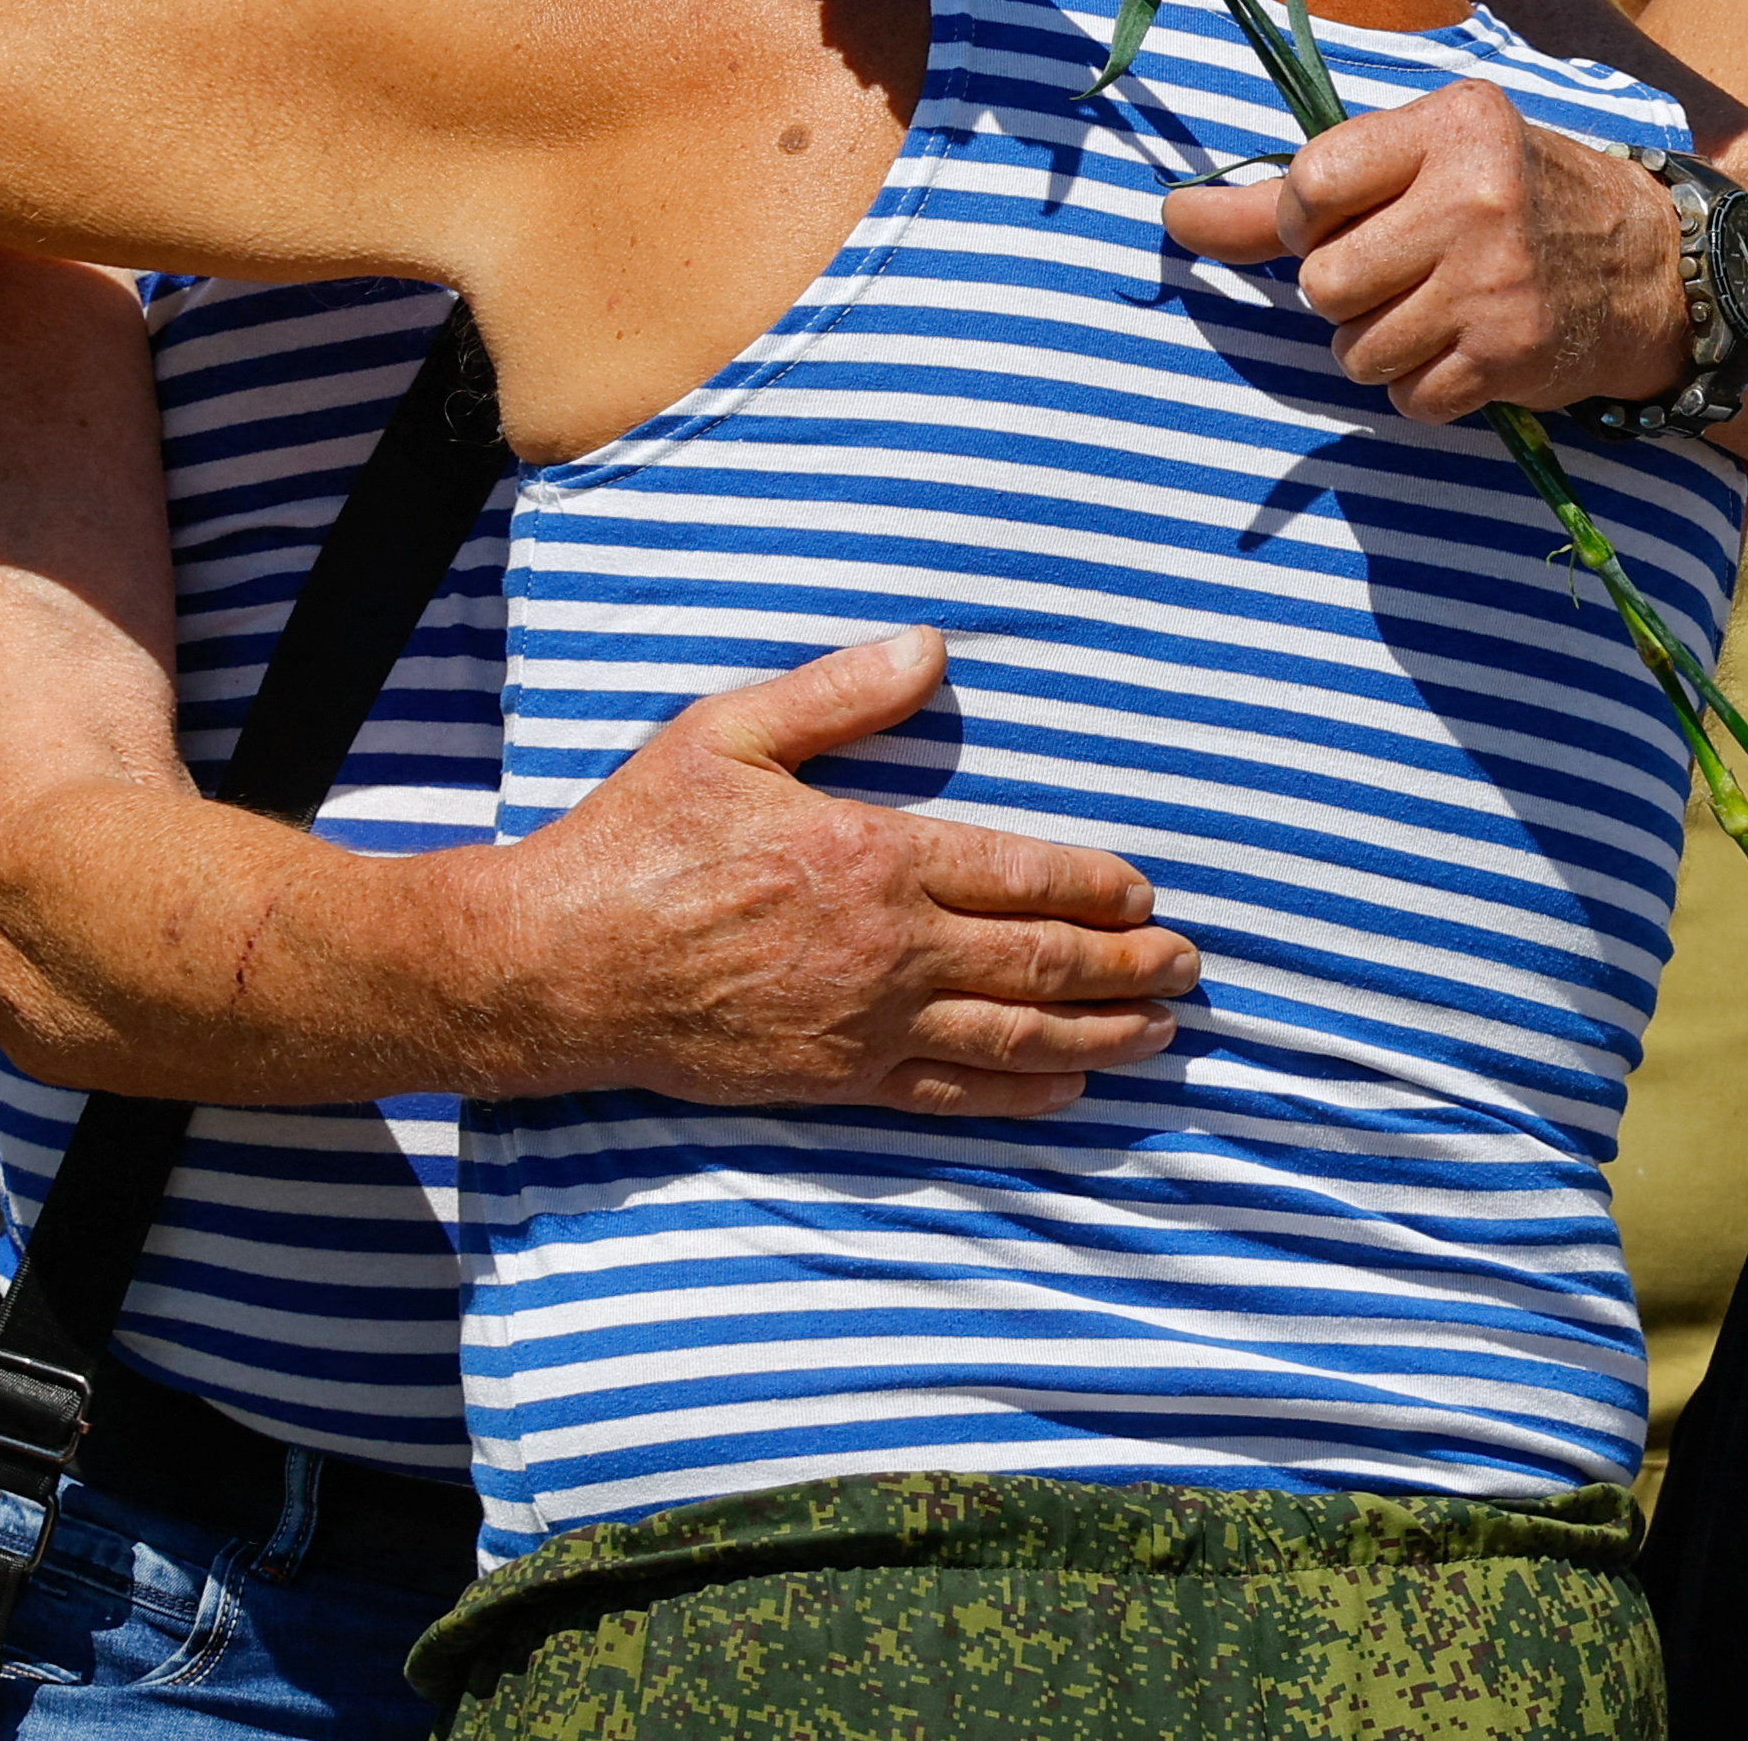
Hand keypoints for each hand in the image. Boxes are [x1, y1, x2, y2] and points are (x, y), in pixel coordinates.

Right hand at [478, 631, 1199, 1113]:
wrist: (557, 965)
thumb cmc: (640, 841)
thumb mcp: (729, 736)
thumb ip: (839, 697)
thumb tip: (932, 650)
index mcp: (873, 857)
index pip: (1021, 876)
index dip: (1096, 887)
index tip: (1146, 891)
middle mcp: (888, 950)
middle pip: (1039, 965)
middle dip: (1128, 966)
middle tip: (1189, 967)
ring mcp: (864, 1026)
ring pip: (1012, 1038)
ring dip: (1098, 1037)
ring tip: (1159, 1032)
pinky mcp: (832, 1081)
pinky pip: (947, 1096)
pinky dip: (1018, 1097)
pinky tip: (1065, 1093)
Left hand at [1155, 78, 1689, 422]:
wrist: (1650, 267)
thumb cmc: (1511, 199)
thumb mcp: (1423, 160)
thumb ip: (1292, 193)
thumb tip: (1172, 216)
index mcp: (1453, 124)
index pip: (1310, 183)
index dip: (1304, 221)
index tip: (1335, 222)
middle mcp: (1479, 196)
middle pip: (1324, 282)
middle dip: (1342, 293)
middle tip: (1397, 272)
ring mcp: (1498, 281)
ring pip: (1356, 349)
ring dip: (1378, 345)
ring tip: (1434, 311)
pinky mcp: (1512, 355)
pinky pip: (1408, 397)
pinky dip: (1422, 386)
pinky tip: (1465, 349)